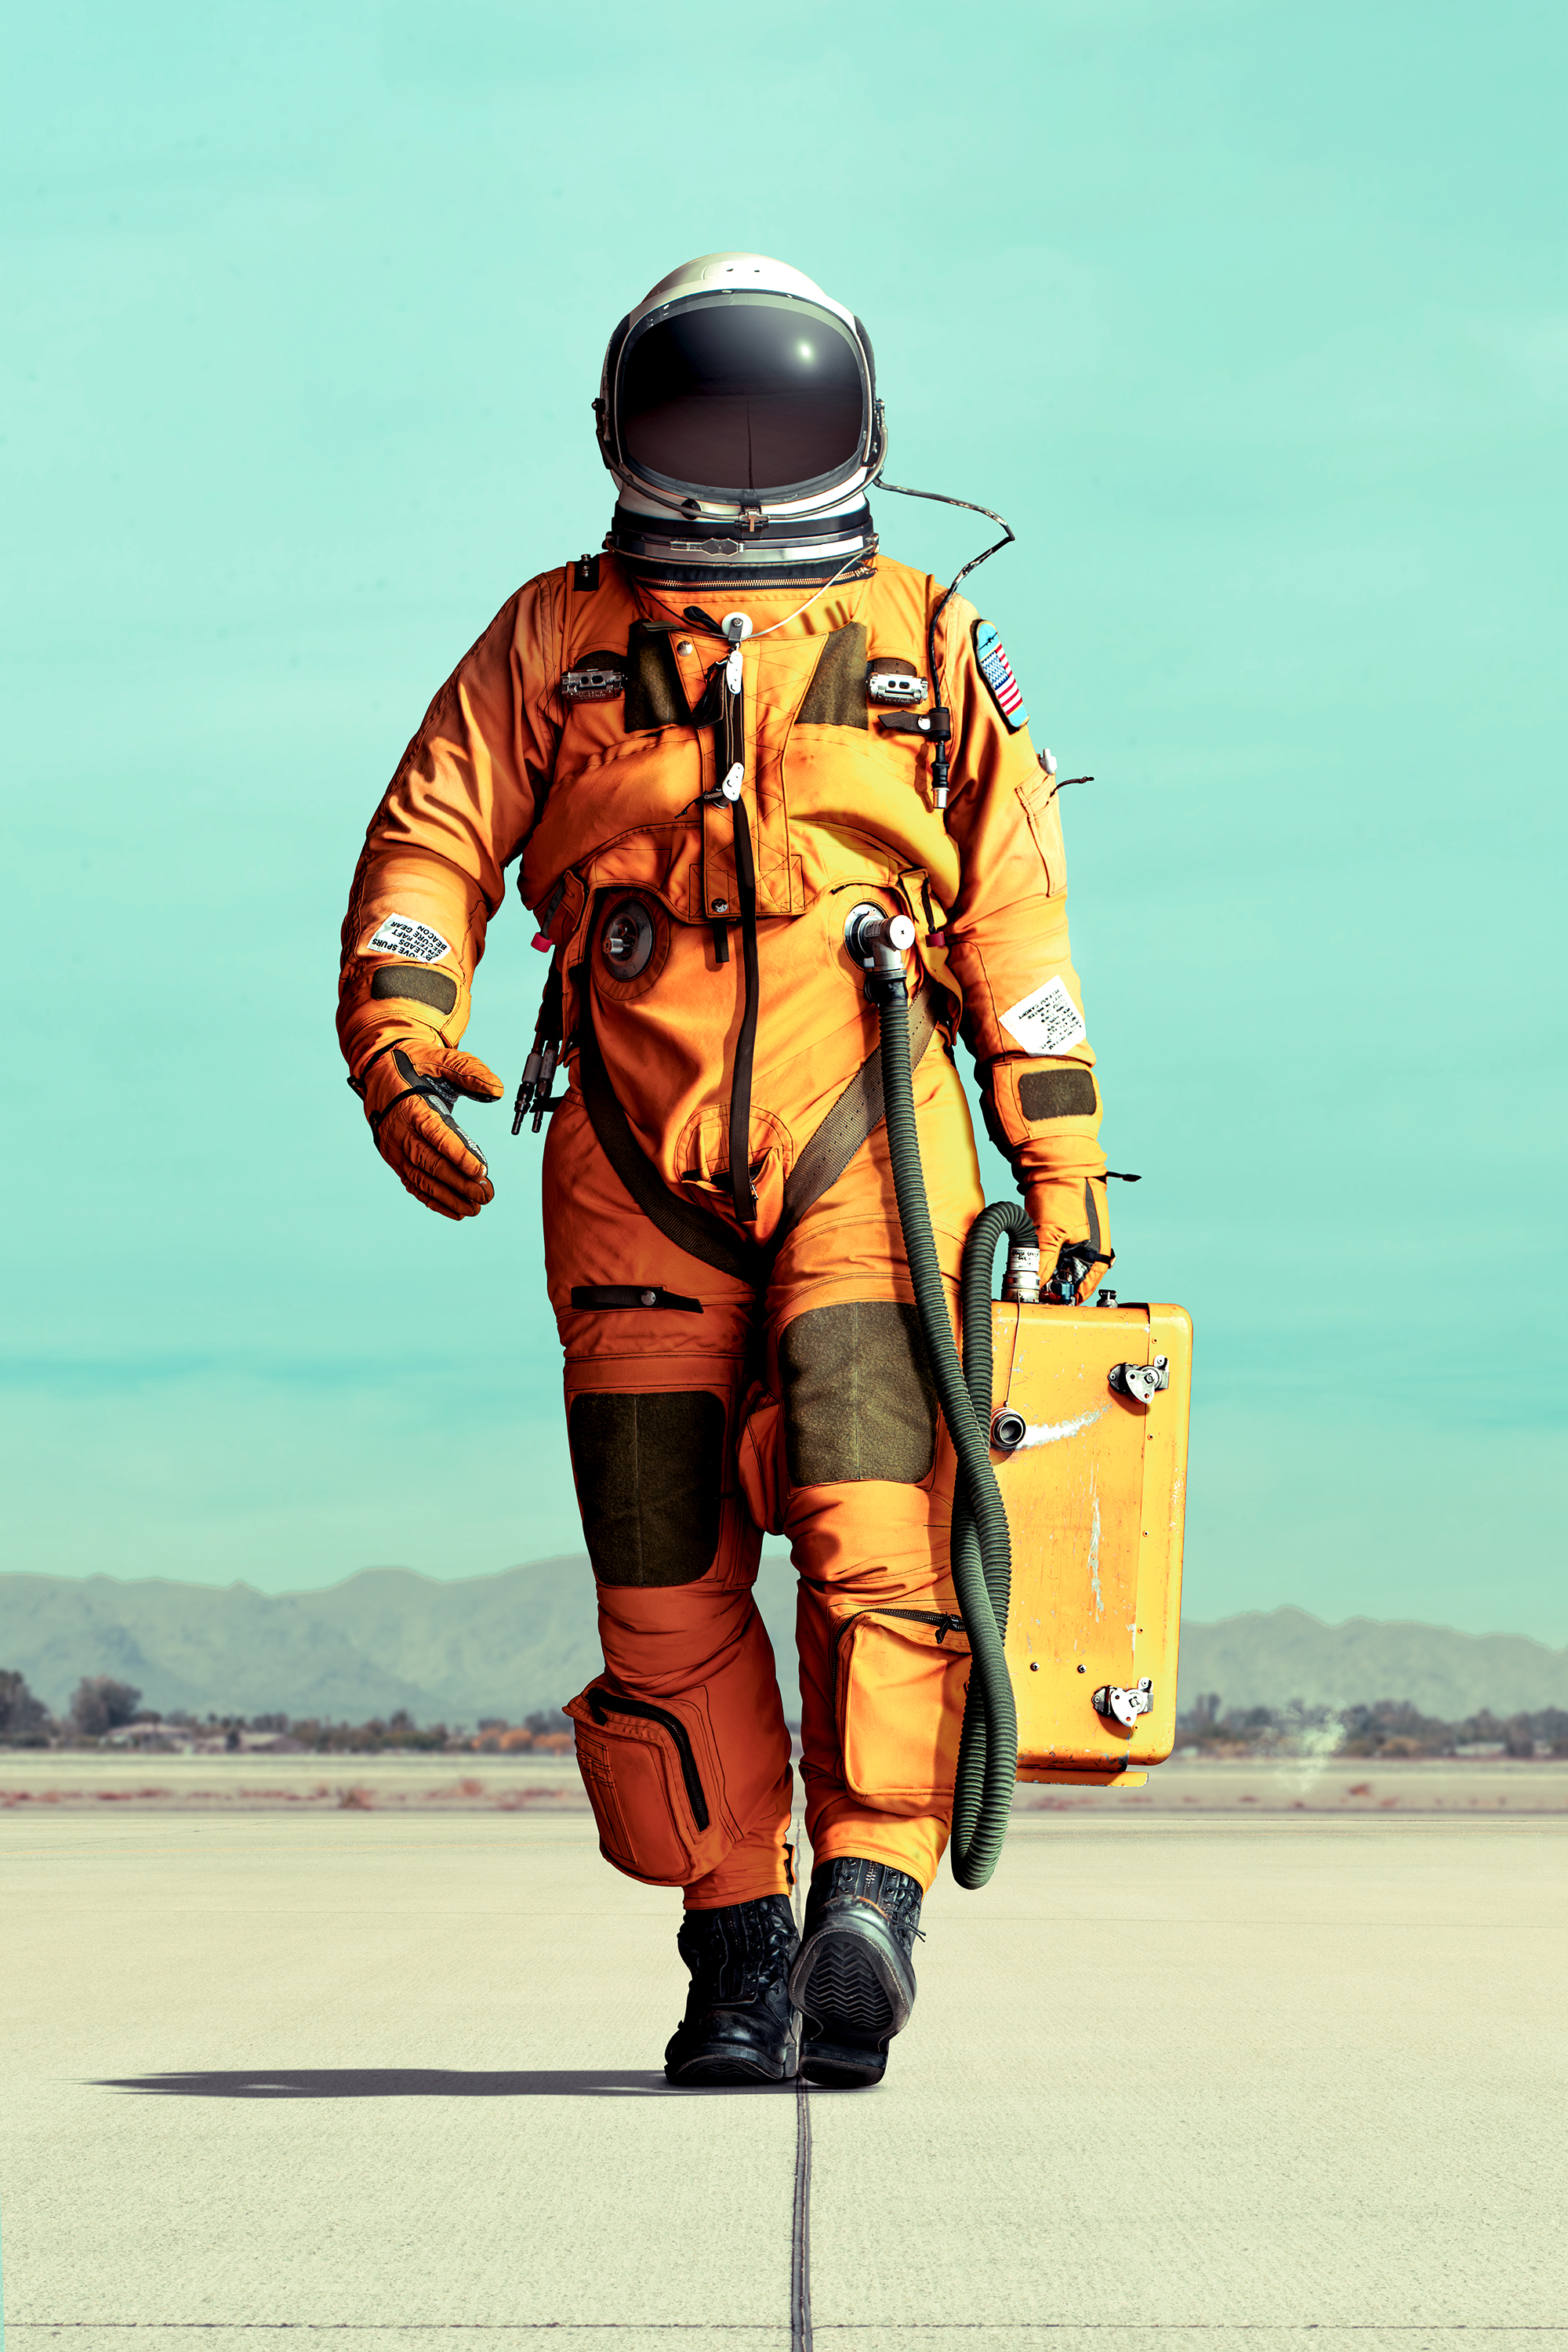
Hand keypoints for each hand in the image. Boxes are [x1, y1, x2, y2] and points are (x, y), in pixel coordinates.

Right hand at [357, 1040, 502, 1220]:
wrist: (380, 1068)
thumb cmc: (415, 1063)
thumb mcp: (441, 1058)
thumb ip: (470, 1071)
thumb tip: (498, 1089)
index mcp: (411, 1106)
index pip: (436, 1135)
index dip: (459, 1155)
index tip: (481, 1170)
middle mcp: (398, 1131)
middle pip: (430, 1163)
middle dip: (459, 1183)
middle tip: (486, 1195)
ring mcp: (393, 1148)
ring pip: (421, 1179)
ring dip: (448, 1197)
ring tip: (475, 1208)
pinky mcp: (392, 1158)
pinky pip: (412, 1184)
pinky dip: (433, 1200)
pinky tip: (455, 1211)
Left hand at [1024, 1173, 1112, 1302]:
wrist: (1054, 1164)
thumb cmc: (1062, 1192)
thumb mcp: (1049, 1233)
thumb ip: (1043, 1261)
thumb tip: (1036, 1284)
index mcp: (1097, 1251)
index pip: (1084, 1287)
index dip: (1066, 1297)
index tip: (1048, 1303)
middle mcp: (1090, 1247)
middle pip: (1071, 1277)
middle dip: (1054, 1283)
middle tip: (1035, 1288)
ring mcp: (1078, 1238)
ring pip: (1061, 1264)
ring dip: (1047, 1269)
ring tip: (1032, 1272)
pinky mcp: (1064, 1230)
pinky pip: (1054, 1251)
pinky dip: (1044, 1255)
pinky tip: (1033, 1256)